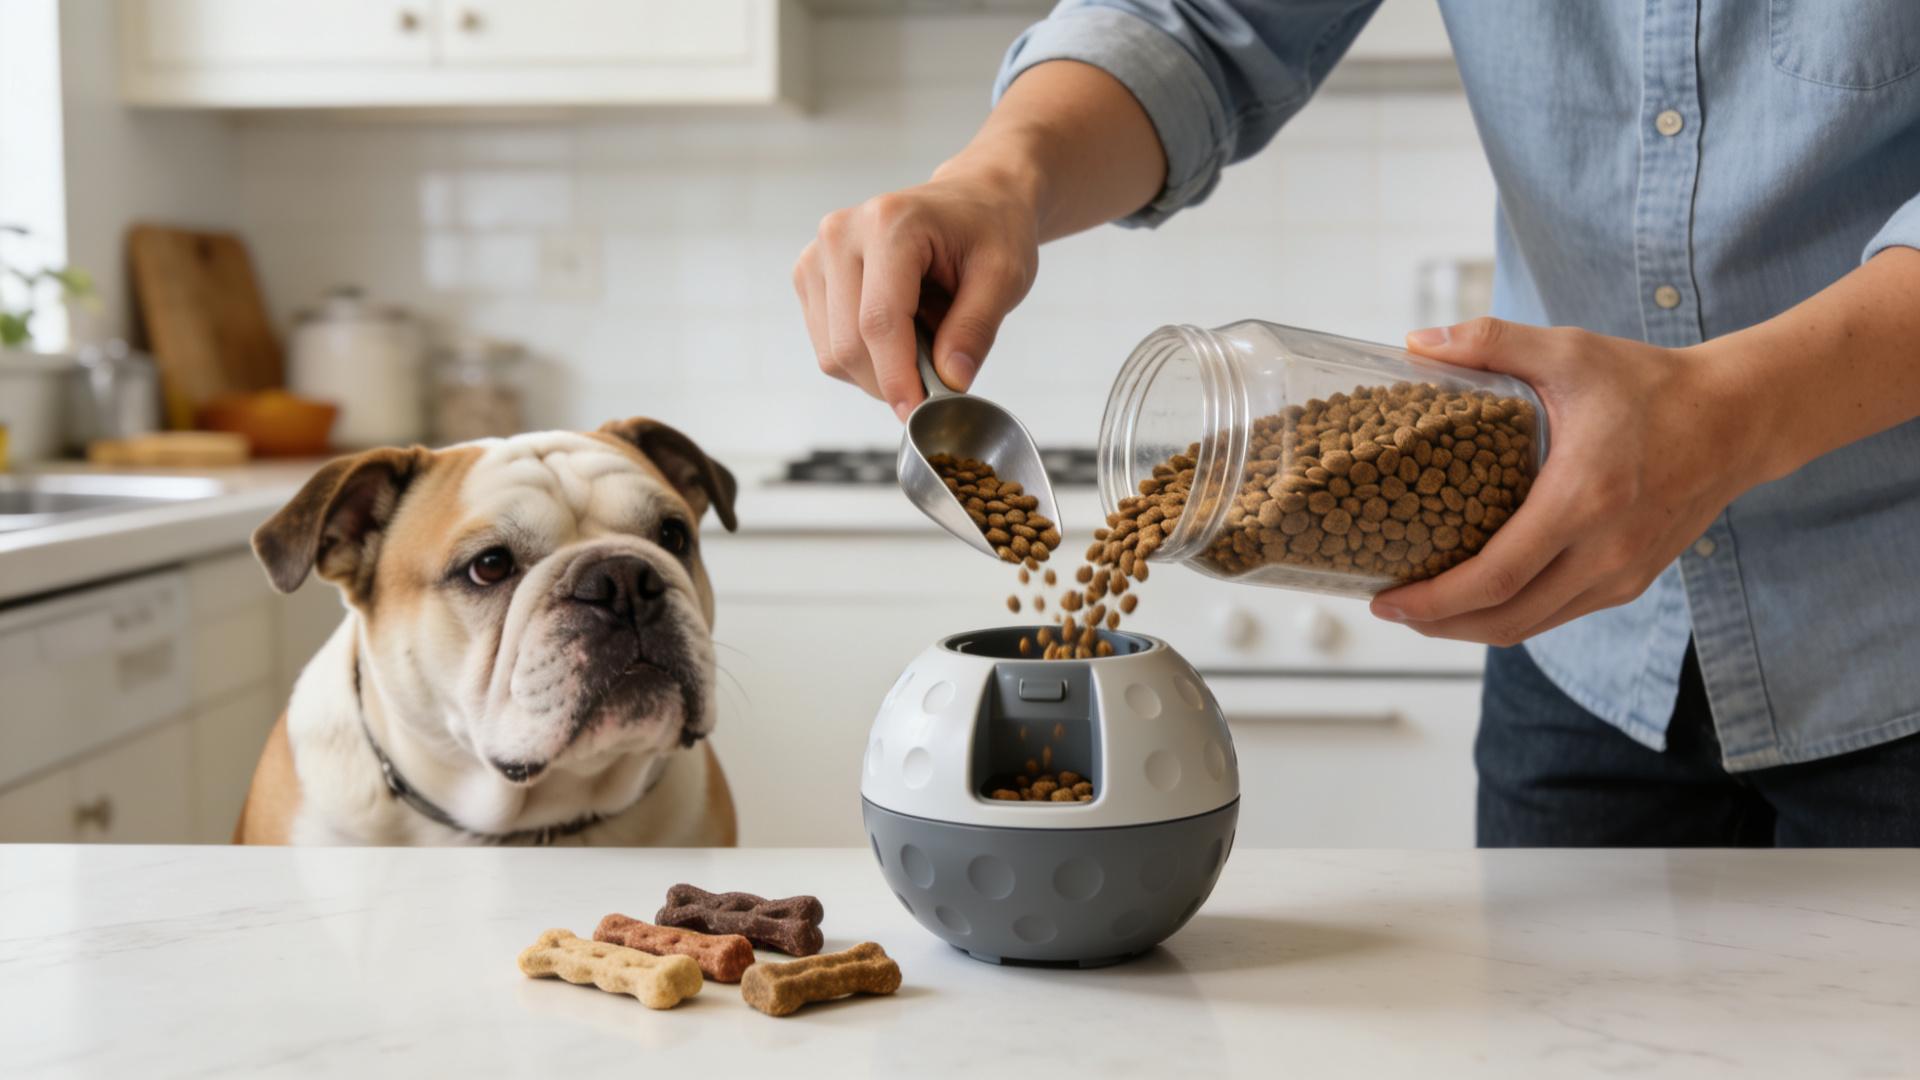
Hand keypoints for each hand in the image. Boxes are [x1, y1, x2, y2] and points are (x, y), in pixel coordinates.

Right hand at [793, 166, 1040, 419]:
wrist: (972, 201)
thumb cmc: (990, 231)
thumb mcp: (1004, 276)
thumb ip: (976, 328)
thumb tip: (951, 381)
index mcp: (889, 224)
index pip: (879, 321)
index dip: (897, 378)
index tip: (919, 414)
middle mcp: (841, 233)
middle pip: (848, 344)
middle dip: (890, 380)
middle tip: (938, 379)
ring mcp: (818, 253)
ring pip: (832, 352)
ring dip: (877, 370)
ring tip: (922, 337)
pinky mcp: (809, 274)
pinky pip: (826, 344)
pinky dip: (863, 356)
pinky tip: (897, 332)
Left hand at [1368, 317, 1764, 645]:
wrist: (1738, 417)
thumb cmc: (1651, 384)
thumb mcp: (1569, 351)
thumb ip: (1491, 341)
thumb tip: (1414, 341)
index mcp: (1583, 499)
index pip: (1495, 577)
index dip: (1433, 600)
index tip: (1385, 601)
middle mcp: (1605, 551)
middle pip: (1505, 619)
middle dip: (1438, 625)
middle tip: (1389, 607)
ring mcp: (1622, 574)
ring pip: (1530, 627)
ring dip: (1469, 628)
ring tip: (1422, 608)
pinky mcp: (1631, 581)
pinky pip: (1557, 615)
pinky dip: (1509, 616)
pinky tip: (1476, 596)